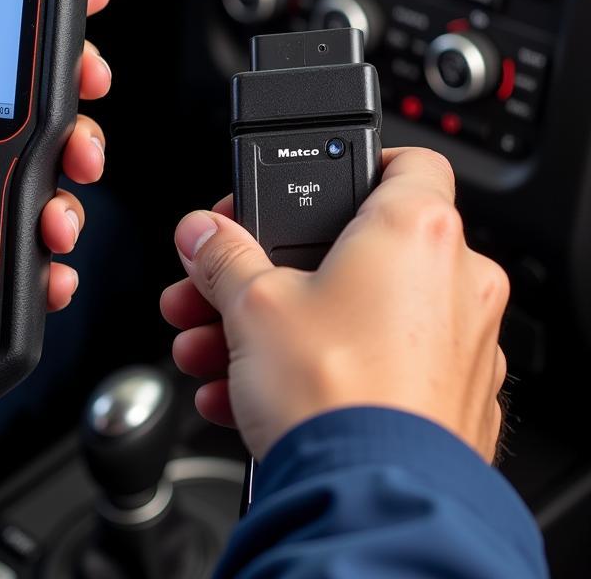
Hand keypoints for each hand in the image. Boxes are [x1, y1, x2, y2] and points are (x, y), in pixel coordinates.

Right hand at [160, 148, 509, 462]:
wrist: (370, 502)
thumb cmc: (334, 395)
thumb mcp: (253, 305)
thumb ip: (222, 256)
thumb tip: (203, 235)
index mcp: (416, 231)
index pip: (406, 161)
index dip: (352, 165)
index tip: (301, 187)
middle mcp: (455, 280)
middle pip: (355, 248)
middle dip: (273, 269)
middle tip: (222, 287)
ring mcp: (459, 344)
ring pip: (357, 311)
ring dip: (280, 323)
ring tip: (218, 350)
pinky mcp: (451, 398)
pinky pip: (375, 363)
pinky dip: (317, 366)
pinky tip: (248, 390)